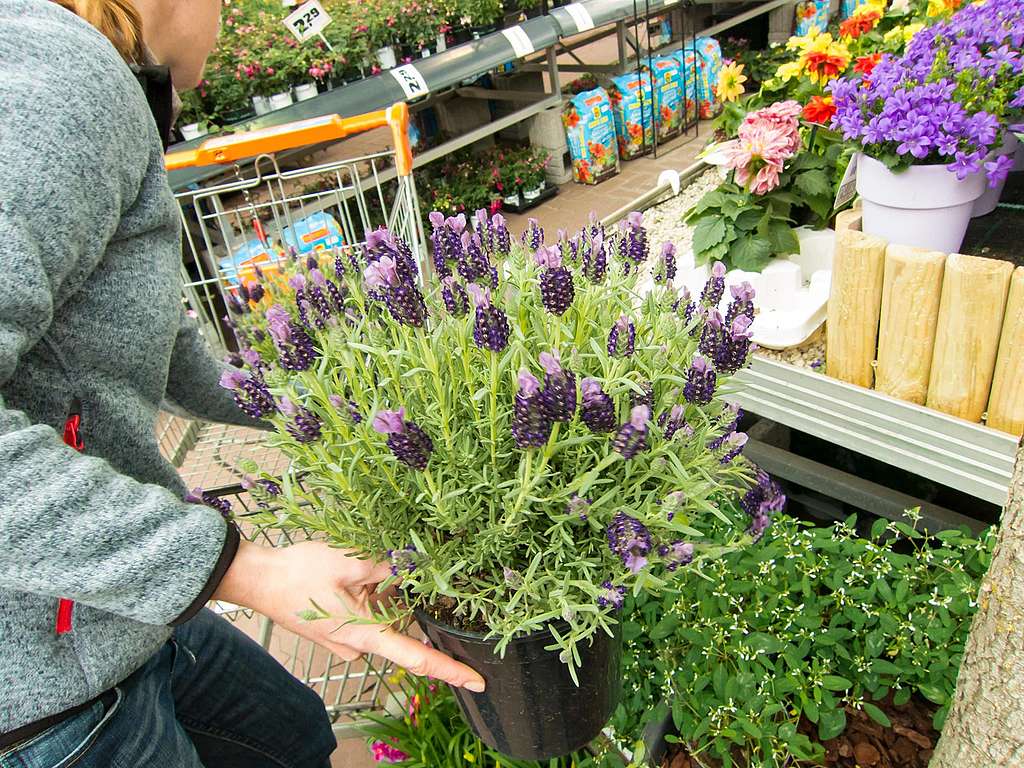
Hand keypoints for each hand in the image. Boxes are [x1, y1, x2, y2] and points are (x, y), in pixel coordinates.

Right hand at [214, 539, 484, 691]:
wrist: (258, 579)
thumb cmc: (298, 572)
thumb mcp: (349, 562)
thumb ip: (388, 567)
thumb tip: (413, 566)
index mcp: (365, 634)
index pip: (418, 658)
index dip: (451, 670)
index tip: (477, 681)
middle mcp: (358, 645)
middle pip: (401, 630)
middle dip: (403, 601)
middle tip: (384, 576)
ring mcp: (346, 640)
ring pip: (382, 618)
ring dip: (382, 596)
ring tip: (354, 570)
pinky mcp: (338, 630)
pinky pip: (367, 616)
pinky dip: (370, 597)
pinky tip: (354, 576)